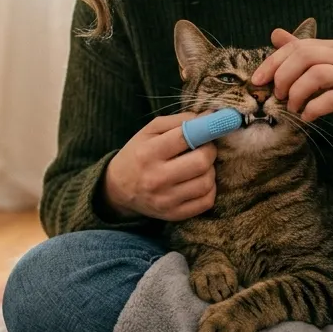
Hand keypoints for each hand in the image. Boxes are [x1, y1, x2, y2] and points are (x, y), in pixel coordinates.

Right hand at [103, 113, 217, 220]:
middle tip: (204, 148)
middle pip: (202, 162)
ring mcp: (166, 200)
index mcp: (148, 152)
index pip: (188, 137)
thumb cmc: (138, 153)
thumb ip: (179, 121)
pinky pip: (206, 201)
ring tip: (199, 165)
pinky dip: (209, 189)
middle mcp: (156, 178)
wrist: (118, 189)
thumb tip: (211, 117)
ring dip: (209, 170)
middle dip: (210, 151)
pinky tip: (199, 181)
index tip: (215, 126)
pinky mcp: (174, 214)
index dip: (207, 129)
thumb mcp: (150, 131)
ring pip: (207, 182)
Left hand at [251, 29, 332, 140]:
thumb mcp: (329, 65)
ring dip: (297, 93)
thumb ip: (303, 51)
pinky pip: (332, 99)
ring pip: (317, 75)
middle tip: (278, 95)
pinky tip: (308, 116)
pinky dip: (314, 108)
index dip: (272, 62)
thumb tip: (275, 34)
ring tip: (293, 107)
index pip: (297, 46)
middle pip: (304, 56)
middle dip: (283, 76)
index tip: (257, 81)